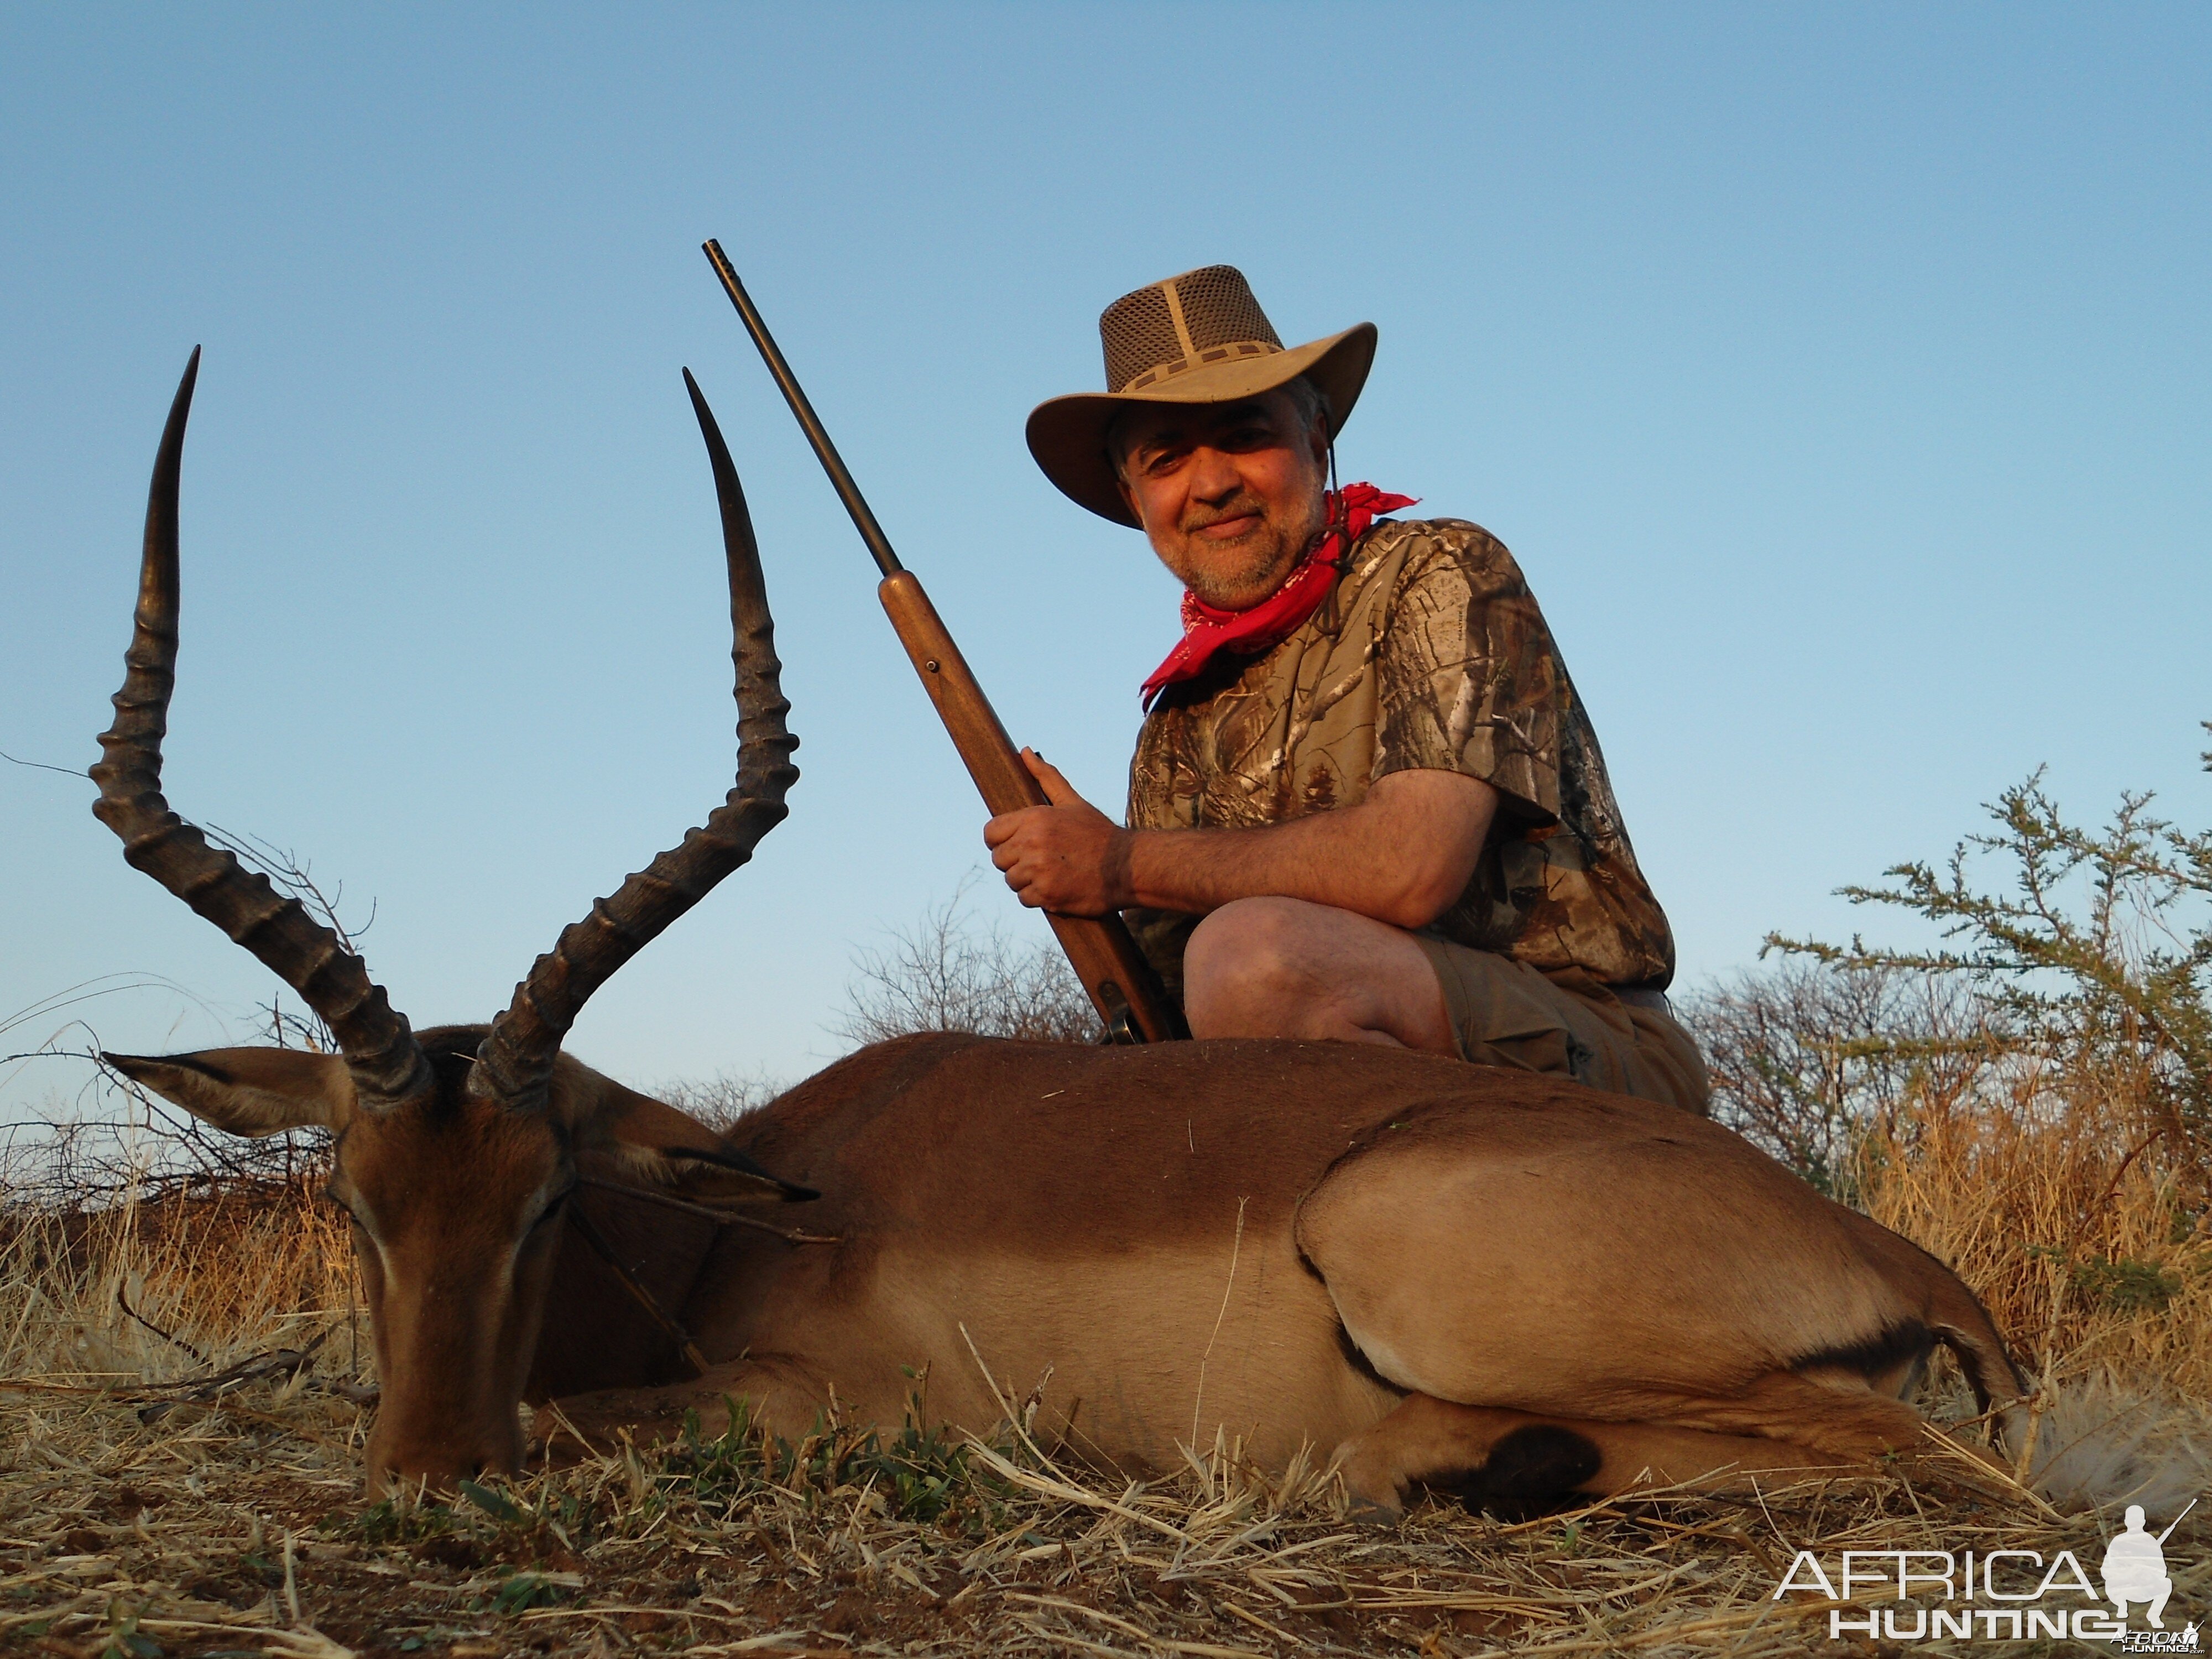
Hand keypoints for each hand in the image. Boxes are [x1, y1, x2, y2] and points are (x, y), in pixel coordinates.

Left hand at [982, 751, 1132, 915]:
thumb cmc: (1099, 833)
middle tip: (1039, 860)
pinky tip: (1056, 886)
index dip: (999, 840)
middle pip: (998, 859)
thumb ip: (1046, 777)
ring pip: (1010, 880)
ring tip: (1050, 873)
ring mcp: (1038, 871)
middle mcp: (1032, 844)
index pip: (991, 833)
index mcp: (1034, 819)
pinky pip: (1024, 899)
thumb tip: (1025, 751)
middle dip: (1014, 861)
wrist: (1127, 867)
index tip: (1015, 844)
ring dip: (1025, 880)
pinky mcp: (1046, 895)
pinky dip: (1037, 896)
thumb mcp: (1072, 801)